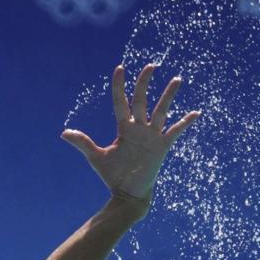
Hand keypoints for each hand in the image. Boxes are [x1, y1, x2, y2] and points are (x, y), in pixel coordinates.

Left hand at [62, 63, 200, 201]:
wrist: (127, 193)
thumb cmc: (112, 175)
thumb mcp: (96, 157)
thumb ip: (83, 143)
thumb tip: (63, 133)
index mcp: (124, 128)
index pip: (121, 102)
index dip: (120, 86)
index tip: (120, 68)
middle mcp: (139, 128)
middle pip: (141, 100)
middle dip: (144, 83)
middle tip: (150, 66)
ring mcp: (152, 136)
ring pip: (161, 110)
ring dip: (168, 95)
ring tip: (176, 79)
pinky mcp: (162, 146)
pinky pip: (175, 131)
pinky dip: (185, 122)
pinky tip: (196, 113)